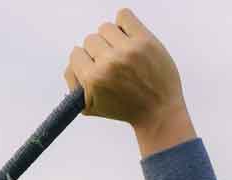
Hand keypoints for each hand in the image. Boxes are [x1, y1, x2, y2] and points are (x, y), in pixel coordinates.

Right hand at [63, 9, 195, 155]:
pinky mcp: (145, 40)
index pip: (76, 54)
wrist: (158, 111)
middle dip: (99, 51)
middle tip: (112, 63)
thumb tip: (73, 63)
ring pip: (106, 28)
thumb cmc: (125, 108)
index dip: (85, 61)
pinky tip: (128, 37)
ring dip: (111, 38)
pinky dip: (124, 23)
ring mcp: (128, 50)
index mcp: (94, 79)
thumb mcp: (90, 107)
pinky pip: (124, 15)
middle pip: (90, 39)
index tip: (95, 68)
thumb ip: (74, 84)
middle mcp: (109, 62)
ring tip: (121, 52)